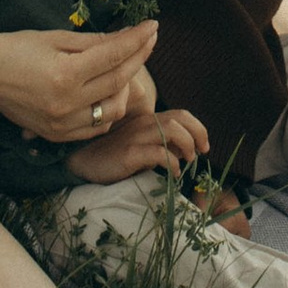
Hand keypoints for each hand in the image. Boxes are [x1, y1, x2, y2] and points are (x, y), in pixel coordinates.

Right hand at [0, 19, 159, 143]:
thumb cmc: (16, 48)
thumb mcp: (55, 38)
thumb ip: (93, 42)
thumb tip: (125, 38)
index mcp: (65, 74)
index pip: (114, 55)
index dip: (137, 39)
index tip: (153, 26)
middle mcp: (66, 103)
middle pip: (118, 81)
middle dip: (138, 58)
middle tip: (147, 40)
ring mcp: (62, 124)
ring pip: (113, 111)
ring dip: (125, 89)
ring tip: (123, 68)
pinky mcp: (57, 136)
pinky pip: (95, 127)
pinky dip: (107, 110)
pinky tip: (107, 92)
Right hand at [69, 100, 210, 183]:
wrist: (82, 162)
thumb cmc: (114, 155)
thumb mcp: (141, 147)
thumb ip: (161, 144)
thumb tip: (185, 151)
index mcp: (148, 120)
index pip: (180, 114)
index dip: (198, 128)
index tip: (204, 146)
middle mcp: (143, 124)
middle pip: (180, 118)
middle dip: (197, 134)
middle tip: (200, 153)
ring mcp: (136, 137)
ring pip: (171, 130)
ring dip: (186, 146)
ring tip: (187, 161)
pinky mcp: (129, 153)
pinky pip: (158, 152)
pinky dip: (172, 162)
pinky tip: (172, 173)